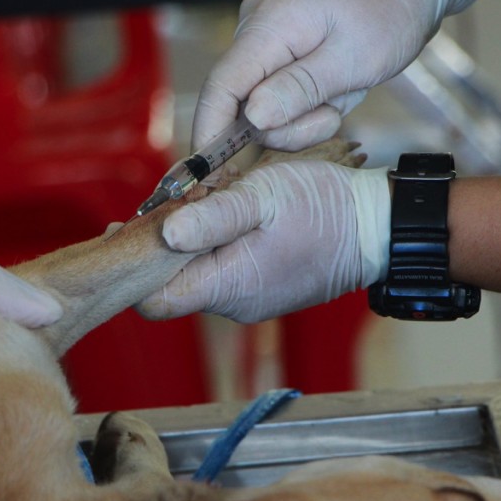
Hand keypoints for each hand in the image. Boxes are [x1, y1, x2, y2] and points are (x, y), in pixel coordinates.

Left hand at [137, 161, 389, 322]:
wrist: (376, 228)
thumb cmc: (325, 209)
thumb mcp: (264, 196)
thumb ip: (213, 216)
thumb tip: (163, 233)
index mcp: (228, 286)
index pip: (153, 300)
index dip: (132, 267)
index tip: (124, 229)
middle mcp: (234, 304)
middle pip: (173, 284)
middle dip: (163, 245)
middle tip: (168, 201)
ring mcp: (250, 299)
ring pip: (198, 275)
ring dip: (192, 241)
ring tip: (205, 201)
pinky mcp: (263, 288)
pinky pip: (224, 271)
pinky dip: (216, 245)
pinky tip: (228, 215)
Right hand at [193, 0, 493, 151]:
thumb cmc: (390, 9)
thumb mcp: (355, 58)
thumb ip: (302, 89)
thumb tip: (255, 117)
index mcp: (270, 26)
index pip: (221, 86)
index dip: (210, 133)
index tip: (209, 174)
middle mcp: (256, 30)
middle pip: (243, 105)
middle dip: (287, 126)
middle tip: (333, 114)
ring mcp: (265, 40)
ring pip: (264, 107)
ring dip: (303, 116)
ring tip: (341, 92)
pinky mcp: (278, 50)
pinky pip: (278, 95)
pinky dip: (306, 104)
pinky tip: (333, 88)